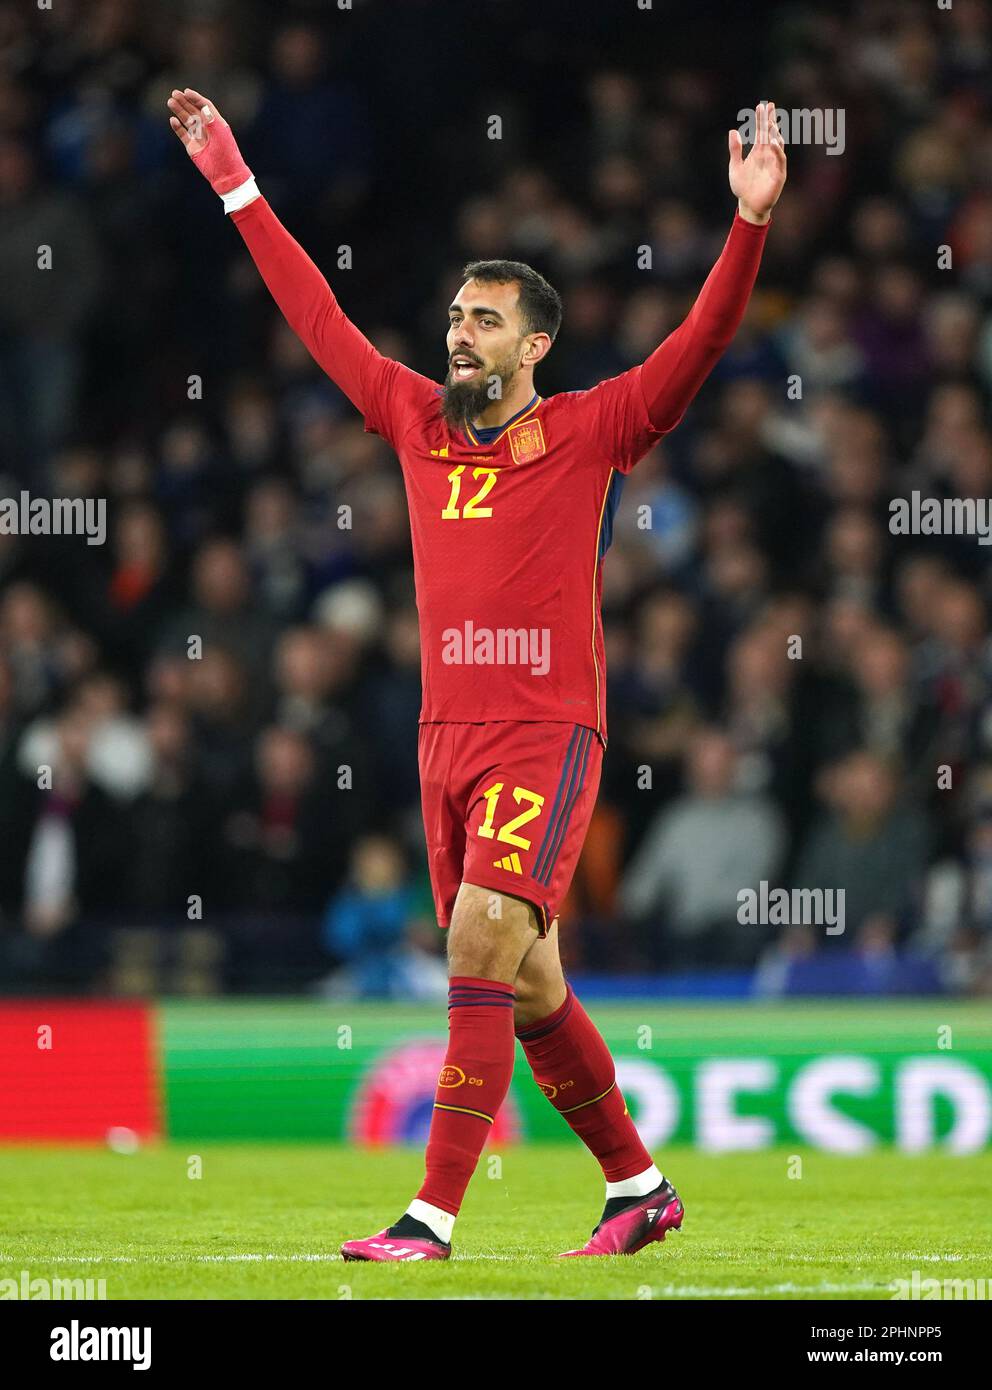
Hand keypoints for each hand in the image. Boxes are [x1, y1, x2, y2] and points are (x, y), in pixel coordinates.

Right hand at [166, 88, 252, 195]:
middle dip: (184, 102)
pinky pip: (183, 135)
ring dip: (179, 111)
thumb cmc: (227, 155)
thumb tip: (203, 107)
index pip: (205, 107)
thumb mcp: (221, 136)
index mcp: (217, 124)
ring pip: (187, 121)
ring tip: (170, 102)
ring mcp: (199, 137)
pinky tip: (172, 120)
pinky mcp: (192, 147)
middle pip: (194, 111)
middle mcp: (207, 129)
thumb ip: (212, 121)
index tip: (186, 92)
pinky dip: (177, 128)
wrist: (225, 175)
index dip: (196, 98)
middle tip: (174, 93)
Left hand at [728, 100, 786, 224]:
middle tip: (769, 106)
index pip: (761, 132)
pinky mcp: (779, 174)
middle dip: (770, 120)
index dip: (762, 119)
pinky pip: (780, 159)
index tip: (761, 106)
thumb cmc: (743, 187)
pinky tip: (772, 142)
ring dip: (774, 133)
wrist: (749, 206)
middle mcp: (768, 154)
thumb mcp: (735, 167)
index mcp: (758, 151)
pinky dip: (777, 150)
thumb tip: (733, 131)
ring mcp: (774, 163)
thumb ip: (735, 150)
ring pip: (777, 144)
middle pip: (770, 134)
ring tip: (770, 123)